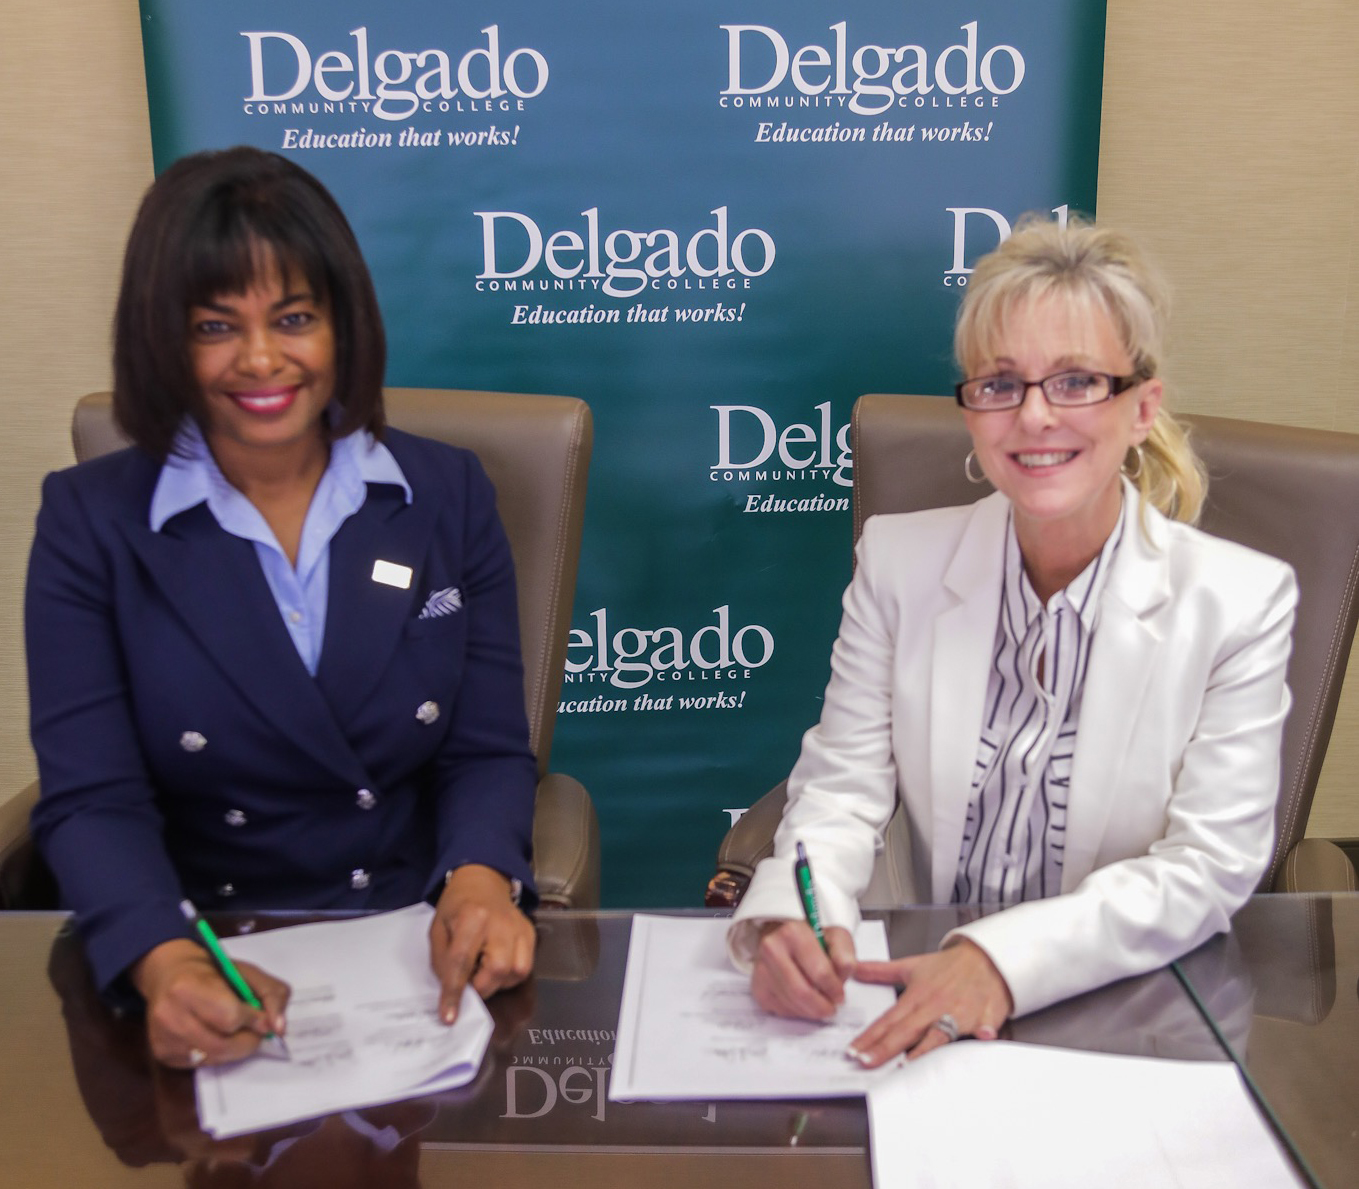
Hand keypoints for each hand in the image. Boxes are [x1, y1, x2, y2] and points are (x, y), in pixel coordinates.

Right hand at [131, 938, 288, 1068]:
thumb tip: (278, 1029)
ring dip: (234, 1050)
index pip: (230, 1018)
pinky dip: (217, 1055)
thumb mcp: (248, 972)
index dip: (253, 1021)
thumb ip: (271, 995)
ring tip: (238, 1034)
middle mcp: (169, 1015)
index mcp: (188, 987)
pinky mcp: (162, 1054)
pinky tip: (217, 1037)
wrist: (171, 974)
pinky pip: (199, 1065)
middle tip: (255, 1032)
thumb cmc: (213, 972)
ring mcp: (162, 1038)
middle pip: (221, 1045)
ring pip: (212, 1058)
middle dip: (247, 1041)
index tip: (263, 1018)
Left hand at [429, 864, 534, 1022]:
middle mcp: (500, 922)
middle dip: (480, 988)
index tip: (449, 1017)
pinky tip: (496, 967)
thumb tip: (453, 992)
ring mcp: (520, 928)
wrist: (483, 882)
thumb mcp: (438, 930)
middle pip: (497, 969)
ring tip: (482, 973)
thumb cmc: (456, 907)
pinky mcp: (530, 934)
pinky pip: (525, 968)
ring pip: (516, 972)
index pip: (462, 961)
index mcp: (471, 917)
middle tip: (468, 986)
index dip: (454, 992)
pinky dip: (508, 976)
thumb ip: (443, 961)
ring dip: (496, 983)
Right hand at [750, 921, 856, 1019]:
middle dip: (822, 1006)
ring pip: (792, 1005)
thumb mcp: (836, 938)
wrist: (786, 942)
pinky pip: (782, 1011)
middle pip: (802, 992)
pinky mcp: (758, 989)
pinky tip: (804, 1002)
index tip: (840, 995)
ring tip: (820, 1004)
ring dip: (811, 1011)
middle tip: (831, 1008)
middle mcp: (772, 949)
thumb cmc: (814, 942)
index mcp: (793, 933)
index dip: (834, 989)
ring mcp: (761, 970)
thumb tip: (844, 971)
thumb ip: (845, 953)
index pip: (819, 972)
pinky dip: (798, 1012)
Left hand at [849, 938, 1012, 1066]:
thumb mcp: (912, 965)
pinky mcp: (984, 1015)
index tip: (853, 1050)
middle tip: (865, 1061)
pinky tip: (983, 1035)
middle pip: (907, 1030)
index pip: (888, 1019)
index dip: (870, 1036)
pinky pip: (984, 1025)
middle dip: (885, 1047)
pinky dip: (984, 1031)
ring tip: (906, 1063)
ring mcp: (960, 1012)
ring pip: (940, 1033)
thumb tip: (855, 970)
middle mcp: (935, 1006)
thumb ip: (880, 971)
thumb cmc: (950, 966)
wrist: (985, 957)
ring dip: (924, 1047)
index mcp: (917, 996)